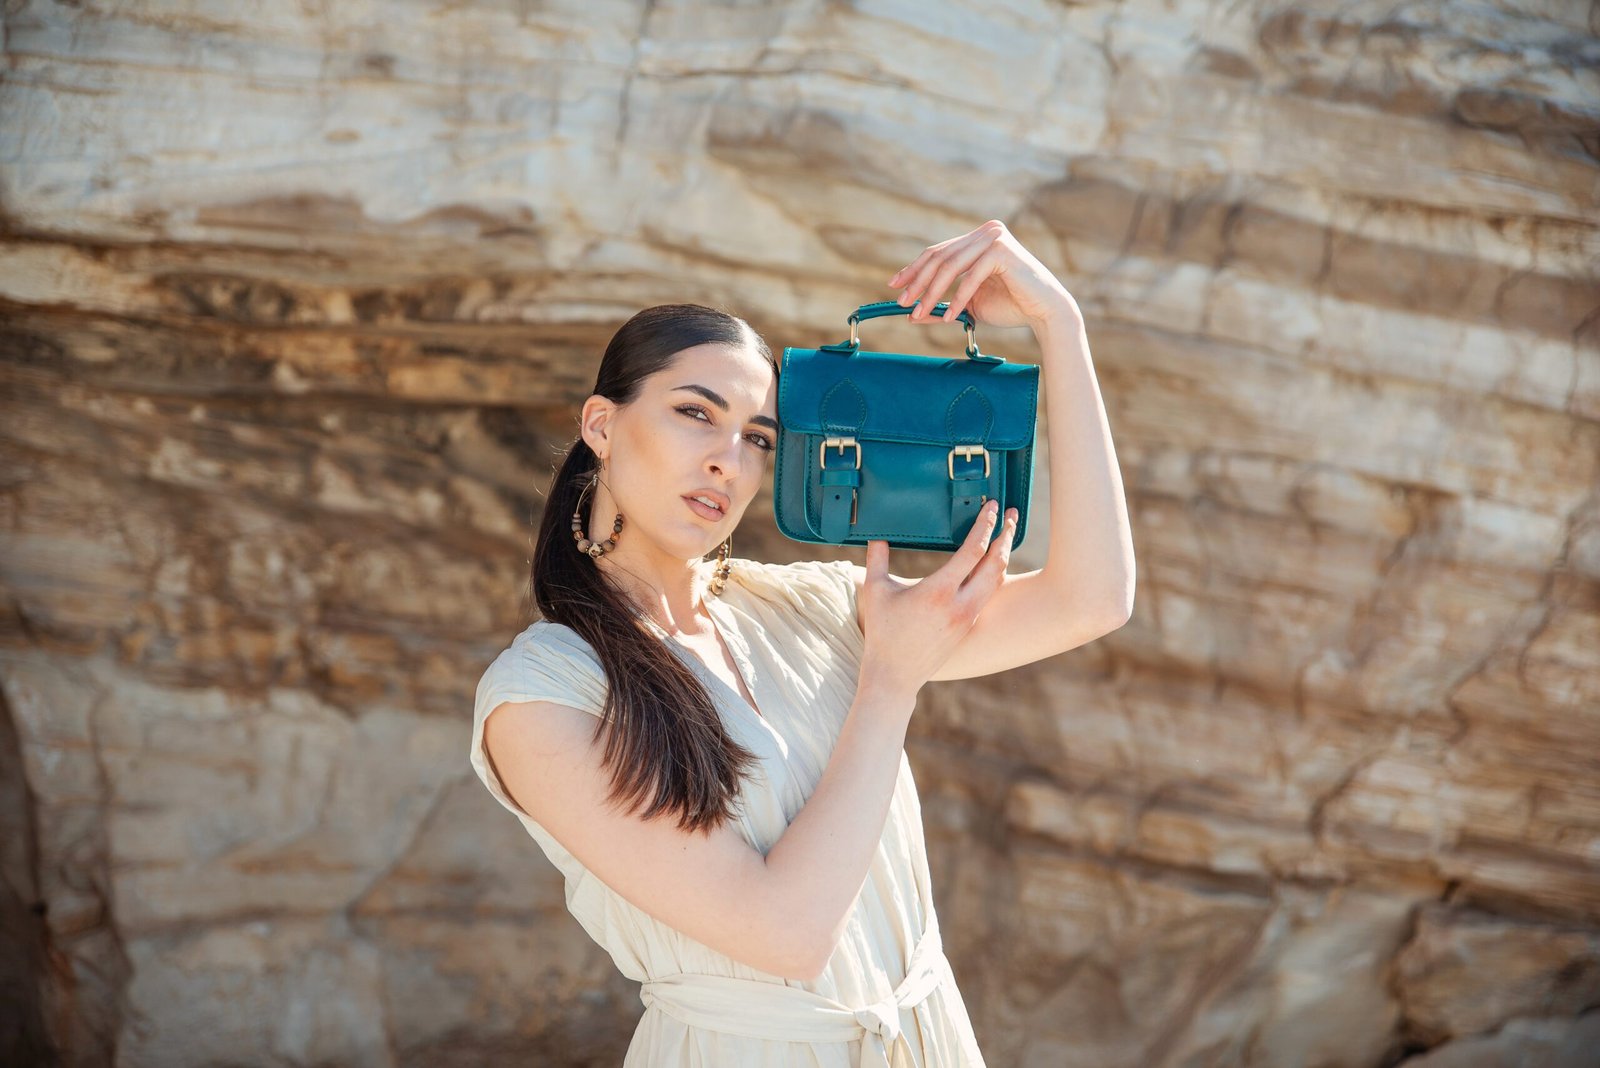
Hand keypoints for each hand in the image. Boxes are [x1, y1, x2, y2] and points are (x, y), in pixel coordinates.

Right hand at [857, 499, 1018, 697]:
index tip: (992, 507)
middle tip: (1013, 516)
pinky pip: (989, 594)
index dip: (985, 525)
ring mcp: (968, 617)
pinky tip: (993, 563)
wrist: (896, 674)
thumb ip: (876, 559)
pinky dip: (995, 574)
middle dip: (1006, 536)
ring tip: (1008, 534)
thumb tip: (876, 535)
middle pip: (996, 564)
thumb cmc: (883, 632)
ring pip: (997, 580)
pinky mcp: (969, 626)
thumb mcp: (875, 591)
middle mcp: (961, 604)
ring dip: (1004, 555)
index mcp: (939, 591)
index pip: (973, 551)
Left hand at [886, 219, 1079, 331]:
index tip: (895, 286)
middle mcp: (985, 233)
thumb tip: (912, 314)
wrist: (1044, 312)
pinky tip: (949, 316)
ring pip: (950, 266)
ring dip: (931, 292)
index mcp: (976, 240)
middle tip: (902, 303)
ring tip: (918, 313)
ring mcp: (994, 238)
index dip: (914, 269)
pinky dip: (958, 298)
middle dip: (917, 282)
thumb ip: (943, 304)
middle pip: (939, 257)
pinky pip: (970, 277)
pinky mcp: (1002, 251)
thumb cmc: (1010, 306)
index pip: (938, 252)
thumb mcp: (969, 306)